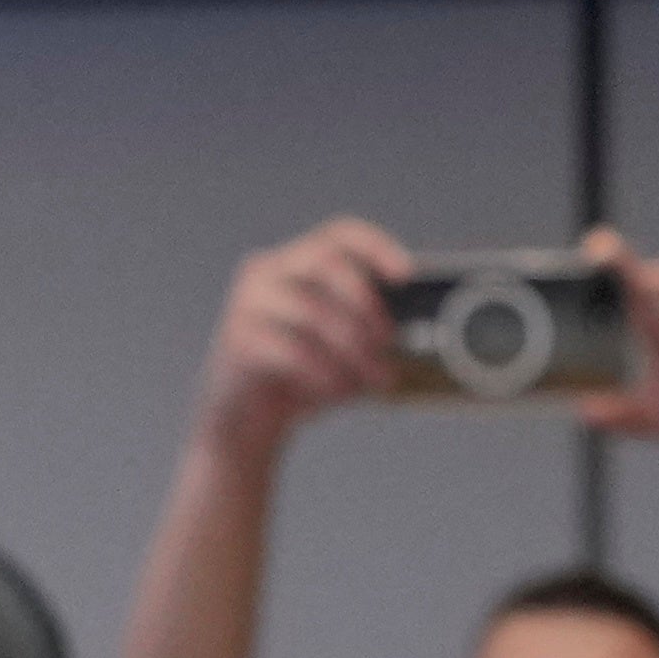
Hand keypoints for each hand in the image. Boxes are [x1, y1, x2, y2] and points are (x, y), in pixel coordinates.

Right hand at [195, 215, 408, 447]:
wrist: (244, 423)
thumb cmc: (300, 380)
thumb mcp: (338, 348)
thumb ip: (367, 330)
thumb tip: (418, 333)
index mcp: (295, 263)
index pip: (338, 235)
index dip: (376, 246)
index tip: (407, 274)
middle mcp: (267, 273)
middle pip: (327, 262)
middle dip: (367, 304)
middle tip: (390, 343)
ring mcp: (248, 304)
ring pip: (313, 310)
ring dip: (354, 350)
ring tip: (375, 379)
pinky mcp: (239, 341)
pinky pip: (294, 349)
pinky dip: (325, 373)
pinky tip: (339, 391)